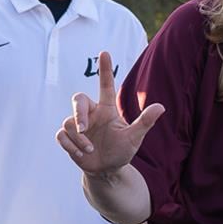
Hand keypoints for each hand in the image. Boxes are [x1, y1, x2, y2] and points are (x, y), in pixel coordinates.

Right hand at [57, 51, 163, 176]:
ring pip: (69, 122)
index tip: (105, 53)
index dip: (105, 69)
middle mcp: (92, 114)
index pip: (105, 85)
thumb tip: (161, 107)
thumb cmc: (121, 151)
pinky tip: (81, 154)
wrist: (107, 170)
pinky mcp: (69, 138)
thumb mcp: (134, 138)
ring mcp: (78, 126)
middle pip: (78, 99)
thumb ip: (144, 122)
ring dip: (79, 138)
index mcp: (106, 109)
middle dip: (78, 113)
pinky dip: (70, 145)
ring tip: (90, 150)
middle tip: (84, 128)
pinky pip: (61, 135)